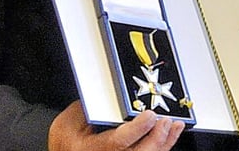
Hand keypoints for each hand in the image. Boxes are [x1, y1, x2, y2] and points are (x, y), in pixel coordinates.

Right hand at [49, 101, 184, 150]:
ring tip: (172, 126)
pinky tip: (170, 134)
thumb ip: (90, 107)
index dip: (137, 129)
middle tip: (164, 121)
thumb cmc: (66, 140)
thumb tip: (111, 92)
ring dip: (164, 142)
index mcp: (90, 148)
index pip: (117, 142)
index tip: (149, 115)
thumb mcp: (69, 121)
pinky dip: (163, 146)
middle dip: (156, 138)